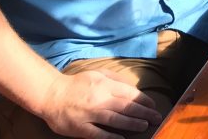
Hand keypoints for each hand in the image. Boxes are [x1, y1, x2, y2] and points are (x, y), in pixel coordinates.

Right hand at [39, 69, 161, 138]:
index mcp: (104, 85)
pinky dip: (110, 137)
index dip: (143, 100)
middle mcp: (99, 99)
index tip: (153, 105)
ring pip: (115, 119)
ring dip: (132, 123)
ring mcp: (89, 114)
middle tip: (156, 118)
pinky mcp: (79, 127)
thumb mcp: (98, 73)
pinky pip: (97, 134)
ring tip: (144, 126)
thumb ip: (115, 78)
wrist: (51, 94)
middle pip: (126, 107)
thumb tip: (132, 86)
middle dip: (144, 113)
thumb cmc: (77, 84)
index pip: (129, 93)